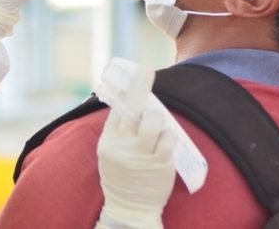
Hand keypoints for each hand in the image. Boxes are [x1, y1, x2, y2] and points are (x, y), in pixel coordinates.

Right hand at [96, 60, 177, 228]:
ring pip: (153, 121)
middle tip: (145, 70)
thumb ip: (117, 131)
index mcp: (108, 141)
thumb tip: (125, 102)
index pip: (116, 108)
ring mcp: (141, 155)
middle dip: (139, 85)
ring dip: (158, 116)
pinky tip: (167, 138)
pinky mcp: (159, 163)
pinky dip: (170, 134)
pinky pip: (169, 138)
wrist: (129, 208)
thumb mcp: (109, 153)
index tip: (131, 74)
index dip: (124, 90)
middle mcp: (122, 146)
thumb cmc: (121, 176)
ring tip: (158, 121)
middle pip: (132, 108)